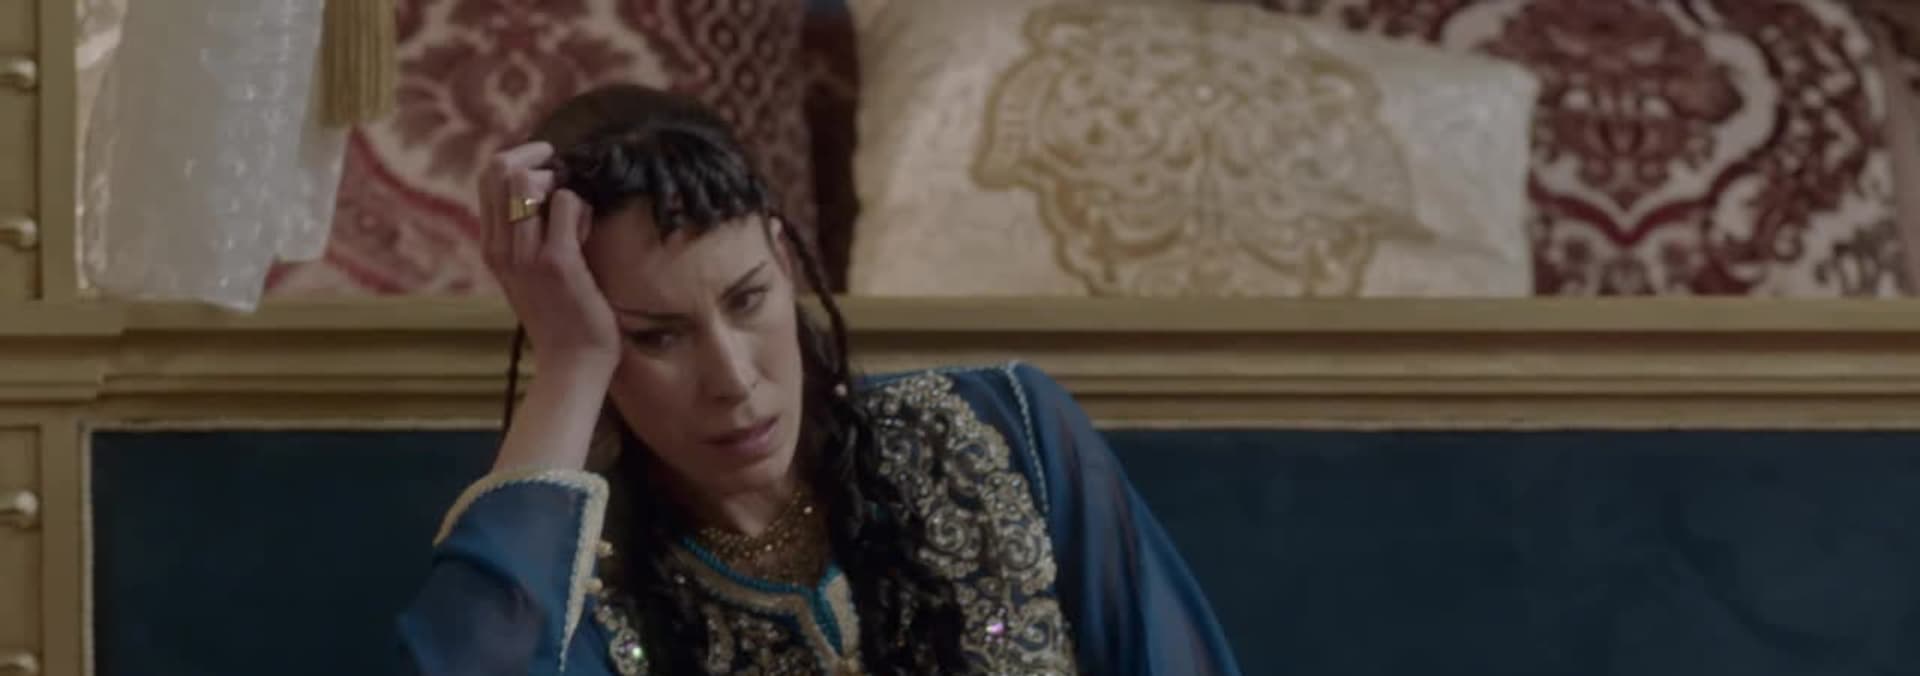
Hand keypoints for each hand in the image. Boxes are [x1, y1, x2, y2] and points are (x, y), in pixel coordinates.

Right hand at [480, 142, 620, 374]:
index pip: (487, 178)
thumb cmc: (561, 316)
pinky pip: (566, 203)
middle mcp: (499, 247)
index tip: (546, 166)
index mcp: (491, 247)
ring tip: (575, 218)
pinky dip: (582, 207)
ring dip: (560, 186)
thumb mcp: (527, 274)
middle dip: (535, 159)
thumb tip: (544, 192)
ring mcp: (525, 254)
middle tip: (563, 177)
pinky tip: (587, 234)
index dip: (517, 159)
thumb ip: (525, 237)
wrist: (572, 362)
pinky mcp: (557, 261)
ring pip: (526, 181)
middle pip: (498, 169)